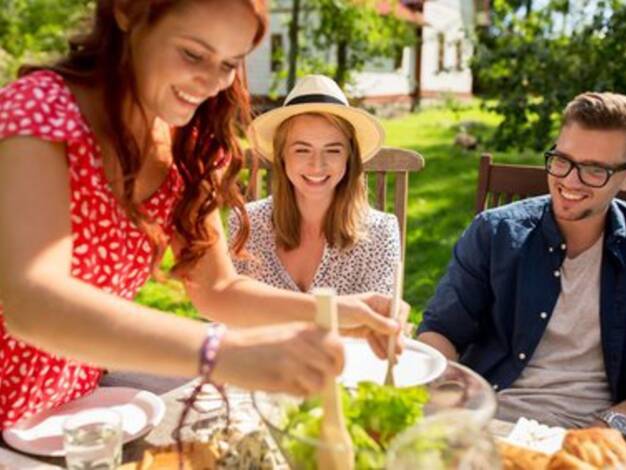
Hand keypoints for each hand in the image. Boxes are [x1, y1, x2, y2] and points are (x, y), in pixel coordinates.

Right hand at [210, 323, 343, 395]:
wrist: (225, 350)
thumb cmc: (256, 343)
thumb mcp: (285, 333)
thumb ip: (307, 343)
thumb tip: (331, 362)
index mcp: (303, 329)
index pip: (338, 345)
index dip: (340, 360)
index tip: (335, 367)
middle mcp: (301, 344)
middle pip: (333, 368)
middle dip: (329, 377)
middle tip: (317, 379)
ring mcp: (292, 362)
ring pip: (320, 384)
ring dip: (311, 387)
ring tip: (295, 382)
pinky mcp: (281, 380)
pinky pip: (302, 393)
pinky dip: (297, 393)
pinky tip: (282, 384)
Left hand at [336, 292, 408, 358]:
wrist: (320, 316)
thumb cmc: (338, 308)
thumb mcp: (359, 313)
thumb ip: (378, 321)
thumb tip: (396, 327)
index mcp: (377, 300)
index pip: (398, 307)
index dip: (401, 319)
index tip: (399, 332)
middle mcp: (377, 310)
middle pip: (393, 324)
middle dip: (396, 338)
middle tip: (398, 352)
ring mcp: (371, 321)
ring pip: (385, 335)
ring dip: (389, 346)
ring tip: (392, 359)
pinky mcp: (364, 331)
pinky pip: (375, 340)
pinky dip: (379, 348)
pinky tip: (382, 356)